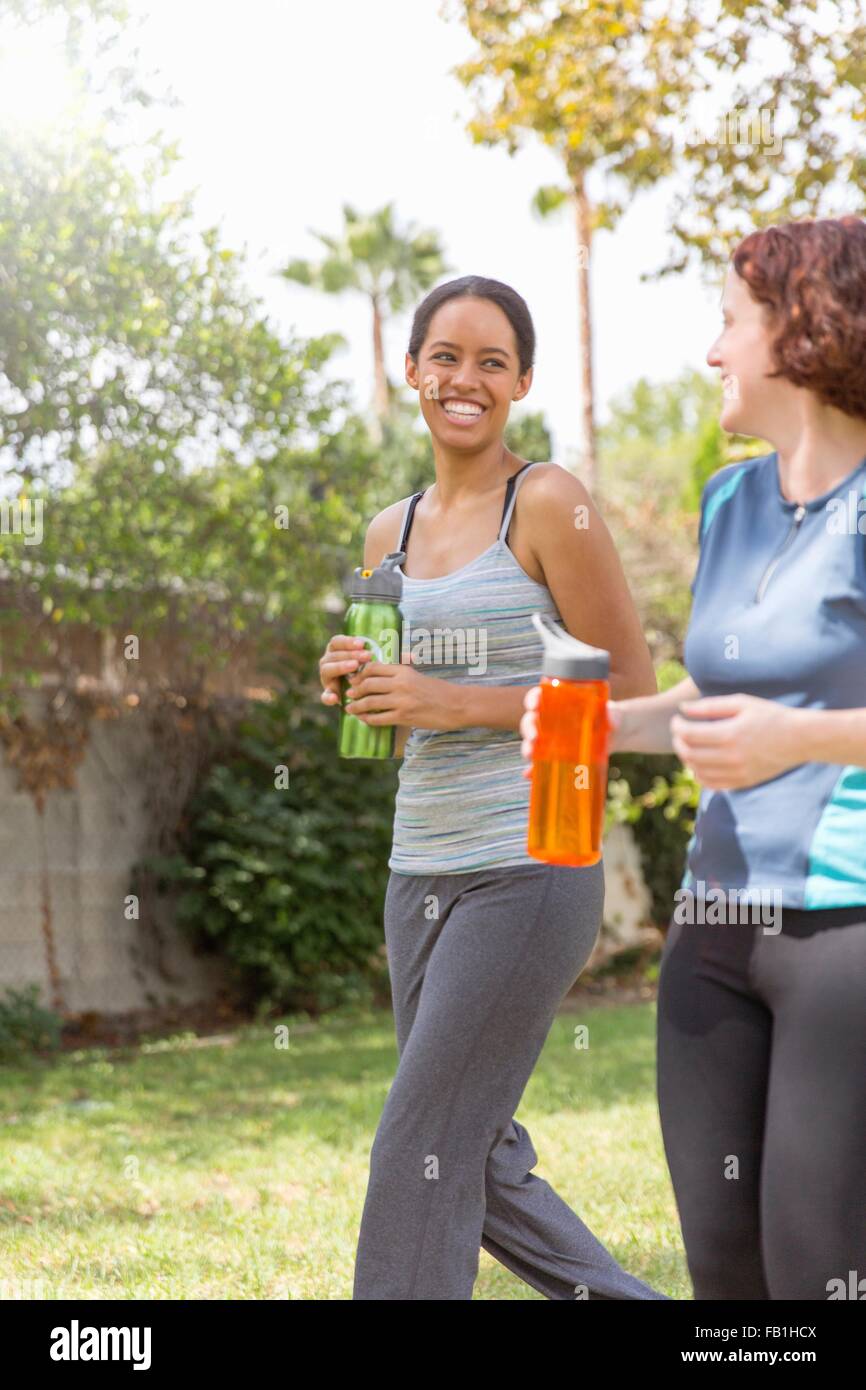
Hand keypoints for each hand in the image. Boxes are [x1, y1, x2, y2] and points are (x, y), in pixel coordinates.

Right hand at [319, 633, 374, 707]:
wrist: (363, 691)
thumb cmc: (368, 669)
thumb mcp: (370, 659)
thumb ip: (375, 651)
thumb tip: (398, 645)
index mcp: (335, 650)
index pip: (337, 642)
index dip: (348, 642)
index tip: (362, 644)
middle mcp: (328, 662)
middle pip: (333, 655)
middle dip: (350, 654)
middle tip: (366, 656)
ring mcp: (327, 678)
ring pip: (327, 670)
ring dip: (341, 667)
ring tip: (355, 666)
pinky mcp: (328, 694)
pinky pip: (325, 696)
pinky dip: (329, 697)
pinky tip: (335, 698)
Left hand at [344, 649, 458, 730]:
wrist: (457, 705)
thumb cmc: (439, 691)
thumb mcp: (418, 676)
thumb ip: (400, 675)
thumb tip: (380, 678)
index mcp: (403, 670)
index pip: (373, 668)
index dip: (360, 674)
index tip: (354, 679)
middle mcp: (400, 683)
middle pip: (367, 684)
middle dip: (354, 690)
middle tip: (349, 694)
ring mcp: (401, 701)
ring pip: (370, 702)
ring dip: (357, 706)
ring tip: (351, 709)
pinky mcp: (404, 717)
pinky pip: (379, 718)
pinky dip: (368, 719)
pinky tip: (364, 720)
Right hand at [519, 687, 622, 780]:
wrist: (617, 734)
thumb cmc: (610, 716)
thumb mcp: (613, 712)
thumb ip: (613, 714)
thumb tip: (612, 721)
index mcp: (559, 701)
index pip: (539, 696)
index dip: (533, 699)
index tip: (535, 704)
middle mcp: (550, 719)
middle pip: (531, 720)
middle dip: (529, 728)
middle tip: (535, 736)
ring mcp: (551, 738)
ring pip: (532, 741)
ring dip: (528, 748)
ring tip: (531, 755)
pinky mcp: (556, 755)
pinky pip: (541, 762)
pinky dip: (533, 769)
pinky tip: (530, 774)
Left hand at [670, 693, 800, 789]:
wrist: (799, 738)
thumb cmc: (770, 715)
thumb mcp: (742, 703)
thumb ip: (710, 706)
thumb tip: (683, 709)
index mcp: (729, 734)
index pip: (688, 734)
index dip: (676, 726)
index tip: (677, 719)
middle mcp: (731, 756)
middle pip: (689, 754)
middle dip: (678, 742)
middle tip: (679, 733)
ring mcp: (737, 772)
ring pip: (697, 771)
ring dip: (687, 758)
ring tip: (689, 746)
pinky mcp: (742, 782)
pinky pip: (711, 784)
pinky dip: (699, 774)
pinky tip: (701, 762)